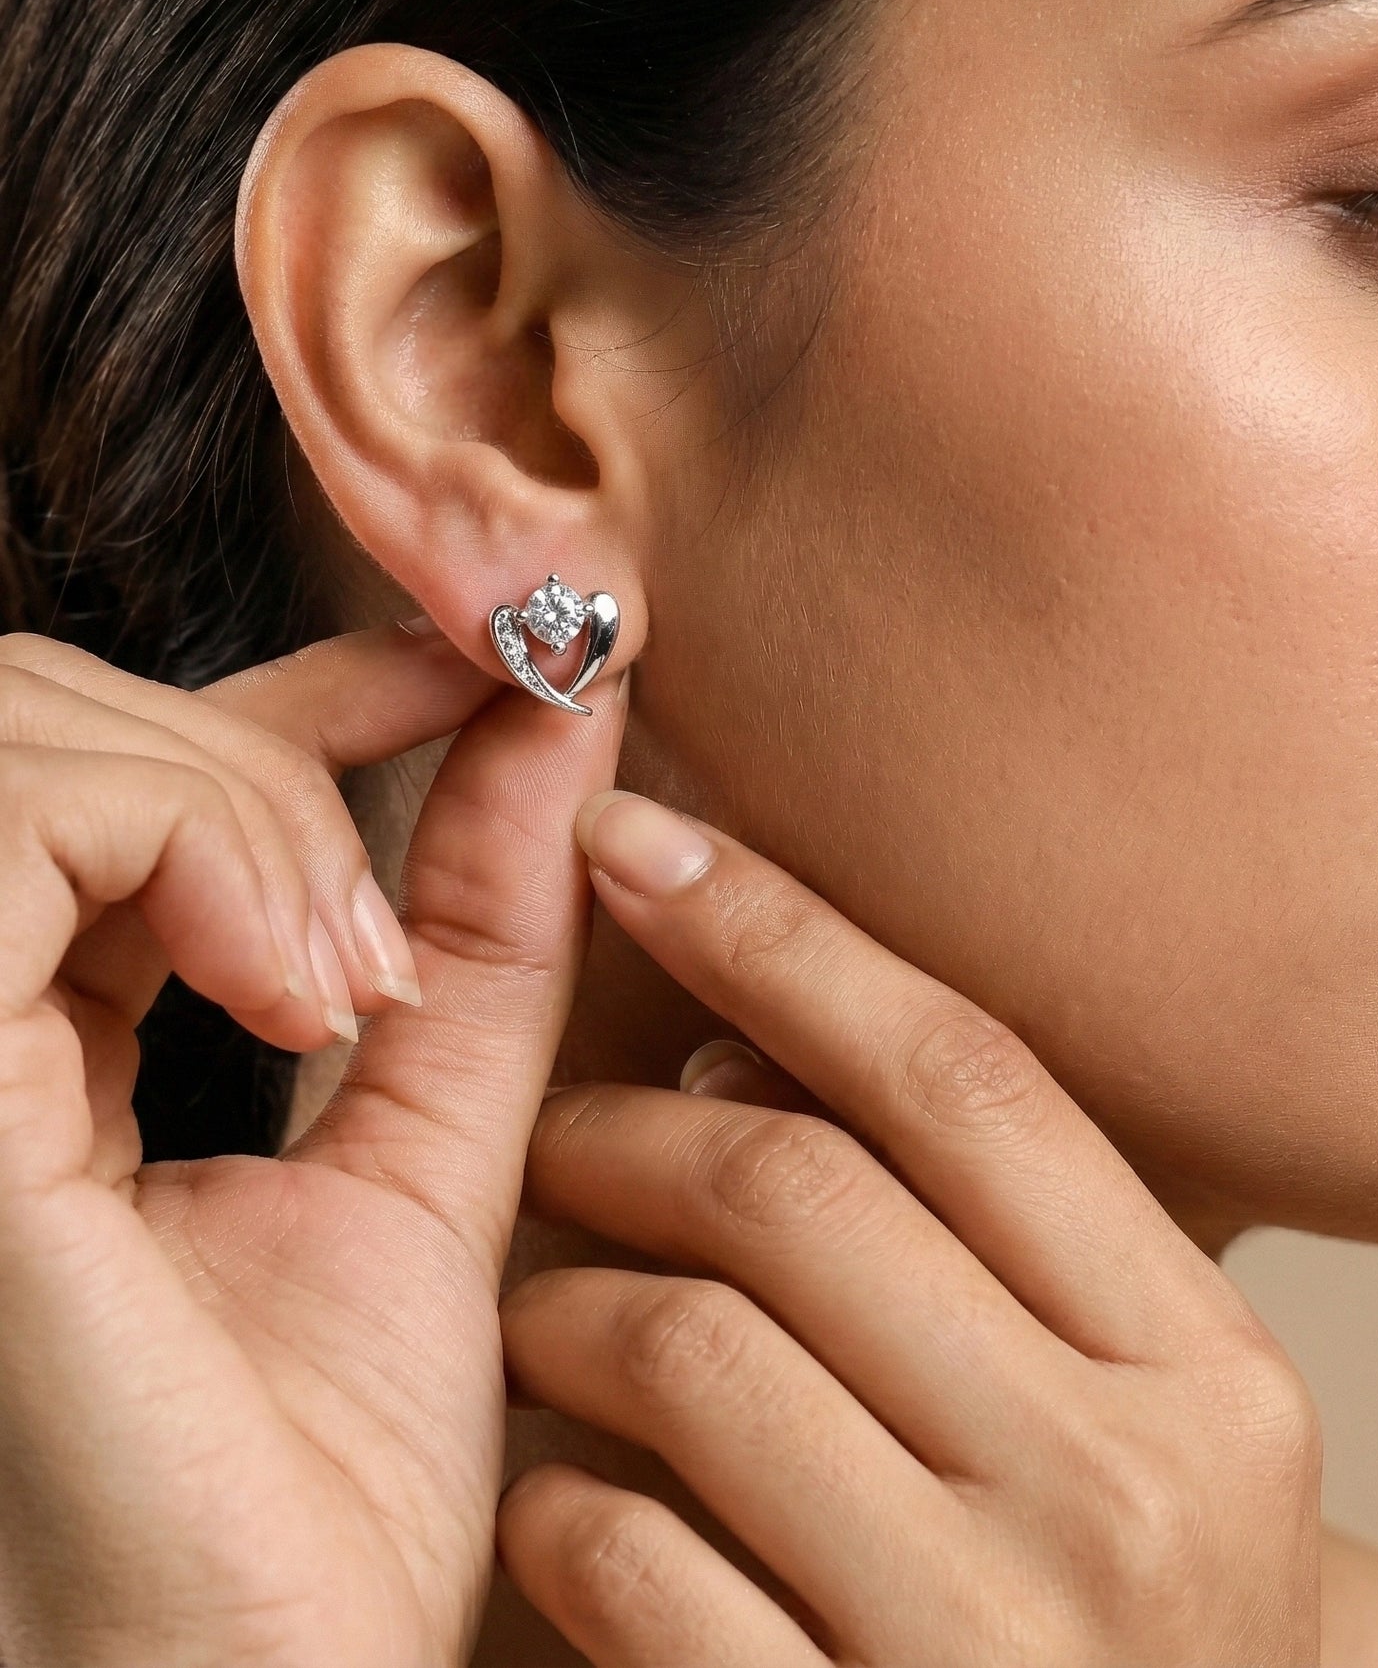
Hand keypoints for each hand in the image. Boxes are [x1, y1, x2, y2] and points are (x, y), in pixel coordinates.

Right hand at [0, 626, 624, 1666]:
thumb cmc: (323, 1484)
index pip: (144, 775)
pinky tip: (300, 987)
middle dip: (270, 742)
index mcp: (44, 1051)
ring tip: (354, 975)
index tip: (492, 658)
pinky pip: (14, 825)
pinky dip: (191, 839)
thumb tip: (558, 723)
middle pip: (61, 724)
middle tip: (392, 924)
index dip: (318, 678)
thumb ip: (482, 934)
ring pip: (27, 734)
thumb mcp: (435, 1145)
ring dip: (242, 799)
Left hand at [497, 791, 1320, 1666]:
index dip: (789, 937)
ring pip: (692, 1355)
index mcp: (1212, 1370)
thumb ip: (987, 1244)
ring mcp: (991, 1646)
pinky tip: (556, 1490)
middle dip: (635, 1128)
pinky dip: (555, 1497)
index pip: (970, 1078)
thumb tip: (743, 1048)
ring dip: (567, 1298)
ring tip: (543, 1302)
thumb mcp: (1131, 1427)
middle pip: (809, 1194)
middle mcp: (1130, 1493)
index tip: (645, 843)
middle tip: (563, 1123)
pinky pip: (626, 1563)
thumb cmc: (1119, 1626)